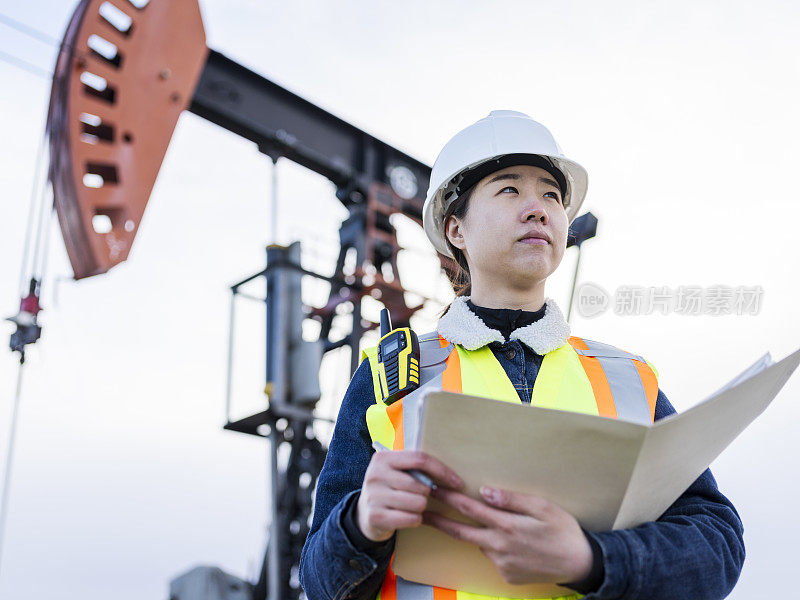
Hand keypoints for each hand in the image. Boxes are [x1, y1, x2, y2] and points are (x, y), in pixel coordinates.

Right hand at [356, 450, 463, 541]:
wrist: (364, 514)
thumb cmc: (389, 489)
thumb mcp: (395, 472)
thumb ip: (415, 467)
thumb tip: (451, 474)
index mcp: (382, 458)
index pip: (420, 459)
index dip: (442, 470)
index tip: (457, 482)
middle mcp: (375, 474)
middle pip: (421, 485)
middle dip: (427, 494)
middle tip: (419, 497)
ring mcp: (373, 496)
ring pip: (418, 503)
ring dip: (421, 508)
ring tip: (410, 506)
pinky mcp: (375, 516)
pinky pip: (411, 518)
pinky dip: (415, 520)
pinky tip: (406, 517)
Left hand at [422, 486, 592, 584]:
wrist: (580, 564)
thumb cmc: (563, 529)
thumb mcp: (542, 507)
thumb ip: (511, 499)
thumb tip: (485, 491)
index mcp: (507, 526)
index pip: (470, 510)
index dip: (449, 499)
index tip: (434, 491)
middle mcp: (499, 547)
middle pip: (461, 533)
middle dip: (440, 521)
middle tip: (423, 513)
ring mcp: (501, 564)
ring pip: (481, 543)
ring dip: (480, 533)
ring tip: (502, 526)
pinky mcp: (506, 575)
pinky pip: (494, 556)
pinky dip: (497, 547)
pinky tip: (517, 544)